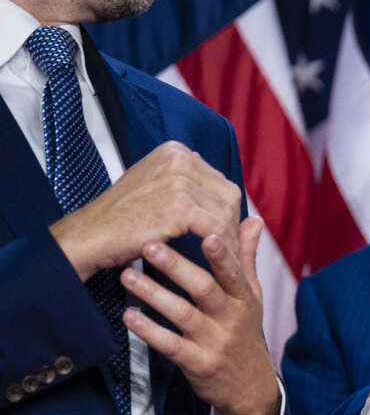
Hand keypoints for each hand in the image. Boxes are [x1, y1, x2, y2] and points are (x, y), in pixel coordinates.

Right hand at [49, 141, 242, 281]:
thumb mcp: (155, 184)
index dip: (226, 208)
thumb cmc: (123, 216)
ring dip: (230, 239)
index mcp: (176, 151)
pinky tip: (219, 263)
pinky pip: (217, 230)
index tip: (226, 231)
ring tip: (228, 259)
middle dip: (232, 223)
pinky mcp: (179, 208)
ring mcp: (180, 182)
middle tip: (231, 247)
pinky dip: (222, 249)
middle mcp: (180, 160)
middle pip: (228, 194)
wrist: (92, 234)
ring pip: (225, 213)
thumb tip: (224, 190)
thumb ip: (186, 182)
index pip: (219, 180)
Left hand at [120, 216, 278, 414]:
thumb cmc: (245, 333)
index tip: (205, 231)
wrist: (250, 388)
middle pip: (204, 289)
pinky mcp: (198, 363)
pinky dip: (149, 331)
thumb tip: (253, 220)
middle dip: (176, 267)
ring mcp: (214, 342)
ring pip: (182, 315)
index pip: (233, 271)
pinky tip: (129, 316)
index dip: (221, 253)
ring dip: (154, 295)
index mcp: (244, 298)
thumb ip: (247, 258)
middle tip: (149, 245)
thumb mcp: (253, 296)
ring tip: (128, 276)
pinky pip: (170, 345)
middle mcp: (231, 318)